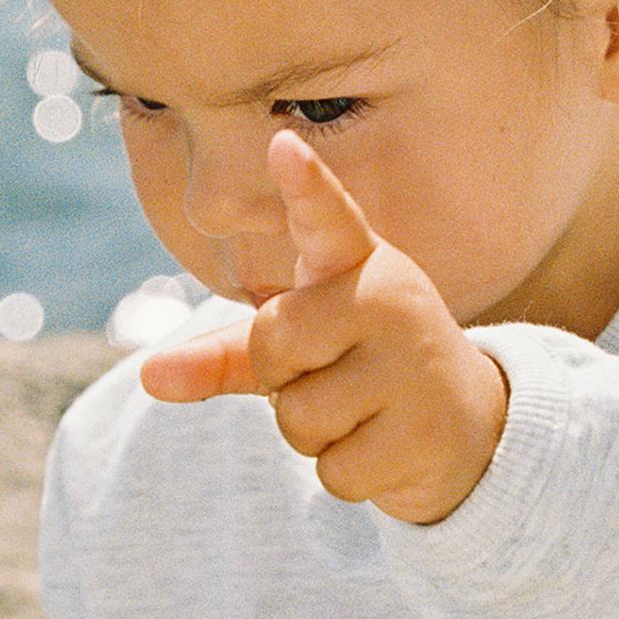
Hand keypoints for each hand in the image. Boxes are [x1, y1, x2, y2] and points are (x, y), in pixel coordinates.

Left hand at [138, 130, 511, 526]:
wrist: (469, 429)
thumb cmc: (364, 372)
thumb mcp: (301, 350)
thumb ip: (228, 354)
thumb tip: (149, 377)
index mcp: (357, 266)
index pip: (327, 218)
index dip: (304, 185)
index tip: (282, 146)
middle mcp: (392, 300)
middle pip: (273, 342)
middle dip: (282, 380)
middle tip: (335, 378)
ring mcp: (415, 366)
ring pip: (299, 416)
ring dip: (313, 436)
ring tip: (364, 415)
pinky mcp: (425, 431)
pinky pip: (333, 469)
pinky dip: (343, 473)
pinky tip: (386, 448)